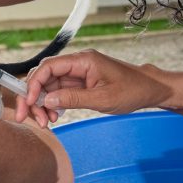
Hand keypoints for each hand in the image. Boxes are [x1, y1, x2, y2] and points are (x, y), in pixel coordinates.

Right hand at [15, 49, 171, 126]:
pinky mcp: (79, 83)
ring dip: (43, 103)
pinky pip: (59, 92)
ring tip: (46, 121)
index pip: (48, 67)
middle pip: (44, 76)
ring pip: (49, 86)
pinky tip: (54, 116)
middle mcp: (77, 64)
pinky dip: (53, 104)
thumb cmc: (132, 91)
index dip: (35, 83)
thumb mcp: (103, 98)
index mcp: (83, 61)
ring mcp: (77, 73)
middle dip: (34, 96)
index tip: (31, 102)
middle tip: (31, 117)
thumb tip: (48, 100)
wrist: (151, 90)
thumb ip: (74, 98)